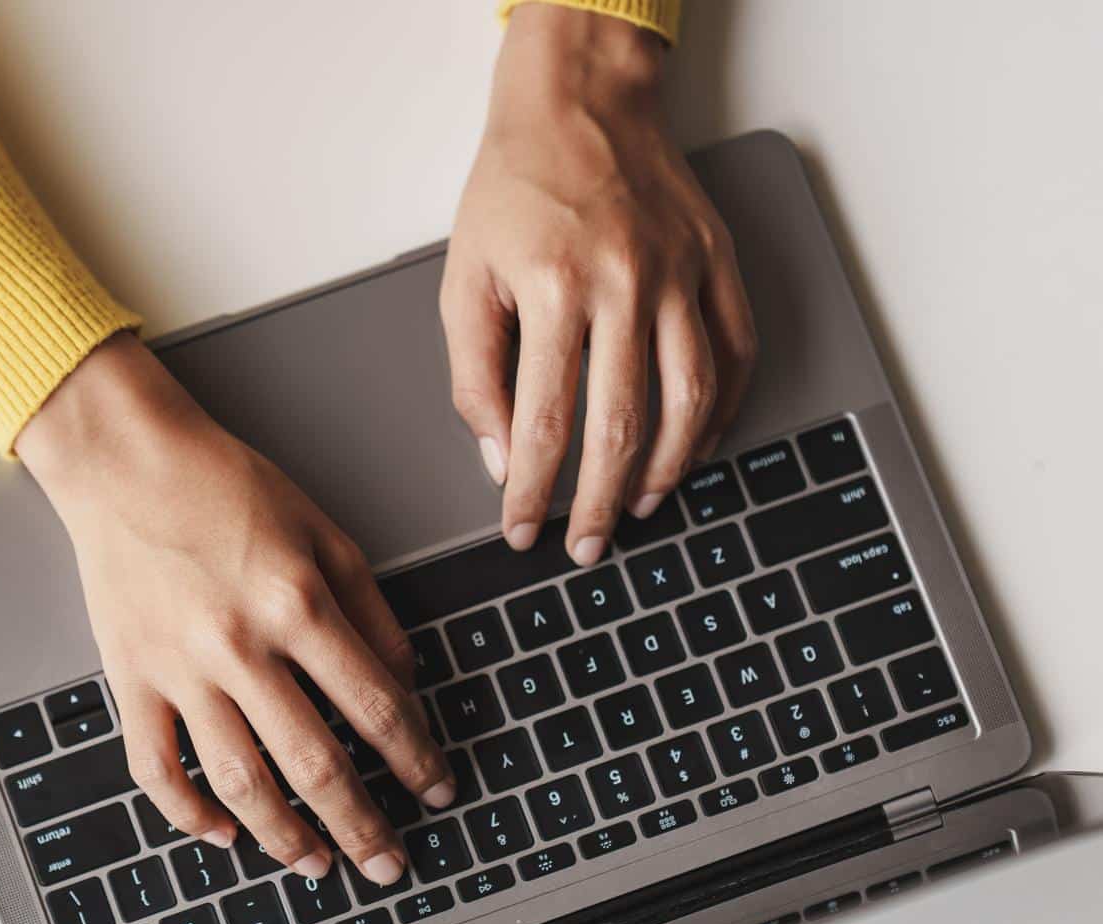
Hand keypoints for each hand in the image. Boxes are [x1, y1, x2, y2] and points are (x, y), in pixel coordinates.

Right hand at [16, 333, 454, 884]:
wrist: (129, 461)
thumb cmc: (231, 488)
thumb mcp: (328, 534)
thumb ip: (373, 614)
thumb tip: (405, 686)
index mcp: (299, 605)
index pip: (376, 707)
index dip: (416, 758)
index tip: (438, 789)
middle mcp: (241, 647)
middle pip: (315, 763)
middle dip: (363, 824)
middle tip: (391, 865)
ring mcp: (179, 670)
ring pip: (238, 781)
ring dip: (285, 837)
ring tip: (320, 866)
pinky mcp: (129, 679)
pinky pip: (154, 767)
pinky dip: (186, 814)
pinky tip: (223, 837)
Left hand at [441, 4, 755, 565]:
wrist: (580, 101)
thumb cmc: (515, 189)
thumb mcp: (464, 278)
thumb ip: (475, 375)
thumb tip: (503, 458)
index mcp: (555, 290)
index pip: (543, 424)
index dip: (534, 493)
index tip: (523, 531)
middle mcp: (626, 285)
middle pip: (623, 427)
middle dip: (602, 504)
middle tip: (587, 546)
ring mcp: (681, 274)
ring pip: (692, 399)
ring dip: (668, 469)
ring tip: (644, 506)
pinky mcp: (717, 263)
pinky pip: (736, 353)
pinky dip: (721, 412)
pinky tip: (696, 445)